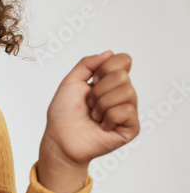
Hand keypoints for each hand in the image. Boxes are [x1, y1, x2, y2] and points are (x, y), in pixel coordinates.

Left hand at [38, 51, 138, 192]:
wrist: (60, 139)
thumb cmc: (63, 114)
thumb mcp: (71, 82)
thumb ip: (87, 64)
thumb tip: (109, 52)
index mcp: (110, 81)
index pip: (124, 60)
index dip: (105, 68)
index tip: (93, 81)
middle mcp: (122, 94)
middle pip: (123, 76)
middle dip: (98, 90)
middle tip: (89, 104)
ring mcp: (128, 110)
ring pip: (126, 92)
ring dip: (101, 104)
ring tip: (94, 115)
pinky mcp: (131, 127)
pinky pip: (125, 111)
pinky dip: (107, 118)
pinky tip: (102, 126)